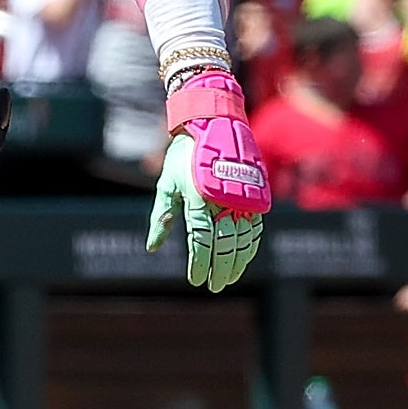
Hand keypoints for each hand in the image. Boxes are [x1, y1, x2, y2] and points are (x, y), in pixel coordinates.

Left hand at [148, 120, 269, 293]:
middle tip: (214, 286)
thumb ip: (161, 217)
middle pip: (225, 244)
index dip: (199, 262)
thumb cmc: (184, 155)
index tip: (195, 279)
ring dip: (237, 262)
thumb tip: (152, 246)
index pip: (201, 239)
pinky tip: (244, 258)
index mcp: (198, 197)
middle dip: (220, 269)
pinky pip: (255, 227)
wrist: (213, 123)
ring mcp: (242, 197)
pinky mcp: (255, 194)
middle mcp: (223, 199)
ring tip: (229, 277)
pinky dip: (250, 246)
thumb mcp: (167, 183)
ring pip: (243, 239)